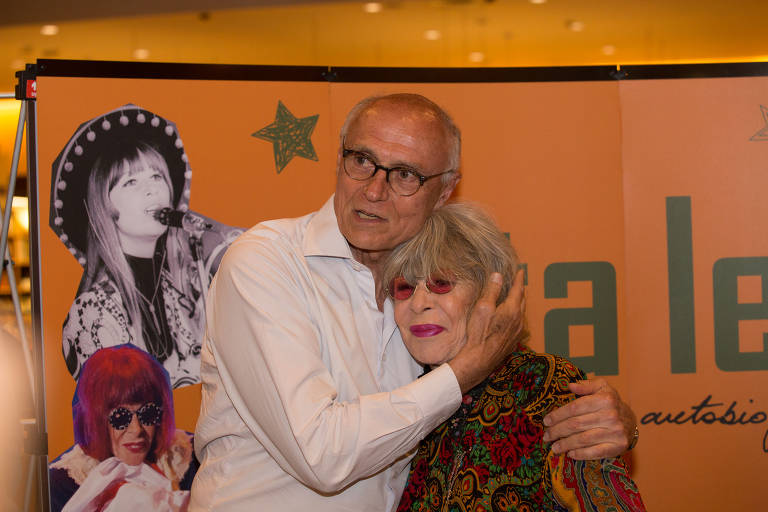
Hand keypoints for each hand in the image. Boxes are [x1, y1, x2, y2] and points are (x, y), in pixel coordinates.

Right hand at [448, 270, 524, 393]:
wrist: (479, 360)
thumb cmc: (479, 333)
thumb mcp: (483, 307)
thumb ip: (492, 291)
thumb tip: (498, 275)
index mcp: (512, 309)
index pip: (518, 289)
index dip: (519, 279)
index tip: (521, 271)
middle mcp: (519, 320)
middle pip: (523, 300)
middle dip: (521, 290)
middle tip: (518, 282)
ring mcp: (518, 332)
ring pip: (522, 312)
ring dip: (519, 303)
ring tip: (515, 297)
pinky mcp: (514, 341)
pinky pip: (519, 323)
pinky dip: (516, 315)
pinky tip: (511, 316)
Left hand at [542, 378, 635, 459]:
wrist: (631, 420)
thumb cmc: (610, 403)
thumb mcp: (601, 388)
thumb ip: (586, 385)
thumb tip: (570, 385)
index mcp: (604, 399)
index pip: (575, 407)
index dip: (558, 415)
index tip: (546, 421)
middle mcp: (611, 415)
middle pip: (576, 424)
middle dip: (558, 431)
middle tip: (547, 436)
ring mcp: (615, 432)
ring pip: (583, 439)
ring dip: (565, 444)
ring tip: (554, 447)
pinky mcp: (618, 446)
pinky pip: (596, 452)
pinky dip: (581, 454)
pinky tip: (570, 454)